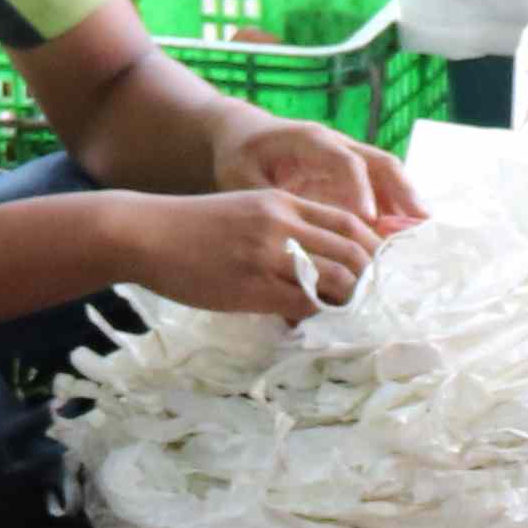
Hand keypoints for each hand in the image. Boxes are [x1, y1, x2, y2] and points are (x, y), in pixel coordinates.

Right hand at [116, 183, 387, 323]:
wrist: (145, 232)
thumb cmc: (191, 228)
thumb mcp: (244, 212)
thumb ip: (282, 230)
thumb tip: (313, 266)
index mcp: (284, 203)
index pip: (350, 223)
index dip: (374, 250)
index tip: (383, 272)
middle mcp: (282, 224)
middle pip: (353, 251)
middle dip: (374, 278)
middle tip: (380, 301)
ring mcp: (267, 255)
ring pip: (334, 279)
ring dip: (351, 301)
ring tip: (354, 316)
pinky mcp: (251, 285)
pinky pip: (302, 304)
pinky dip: (319, 316)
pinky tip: (319, 324)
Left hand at [209, 108, 423, 237]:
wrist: (243, 135)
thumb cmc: (240, 158)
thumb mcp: (243, 181)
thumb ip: (267, 210)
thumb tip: (288, 252)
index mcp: (310, 141)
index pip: (345, 162)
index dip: (360, 190)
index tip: (369, 219)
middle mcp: (338, 145)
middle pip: (381, 163)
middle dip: (403, 193)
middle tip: (420, 225)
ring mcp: (350, 159)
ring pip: (388, 177)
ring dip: (406, 204)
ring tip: (421, 238)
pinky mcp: (353, 176)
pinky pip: (382, 190)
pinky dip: (396, 211)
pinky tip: (403, 240)